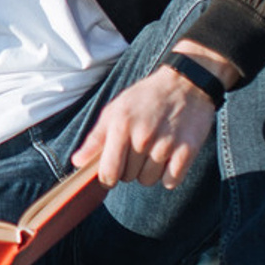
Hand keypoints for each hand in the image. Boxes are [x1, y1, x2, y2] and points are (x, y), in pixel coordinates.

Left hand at [75, 55, 235, 190]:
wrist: (185, 83)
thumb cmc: (145, 98)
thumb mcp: (115, 110)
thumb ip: (95, 138)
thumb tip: (77, 162)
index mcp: (121, 126)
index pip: (108, 172)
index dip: (107, 178)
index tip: (112, 173)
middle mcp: (143, 136)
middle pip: (128, 177)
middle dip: (130, 168)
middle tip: (139, 148)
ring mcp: (166, 144)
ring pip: (149, 180)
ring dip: (150, 171)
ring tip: (155, 149)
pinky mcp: (187, 150)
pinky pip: (171, 181)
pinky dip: (170, 175)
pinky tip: (170, 157)